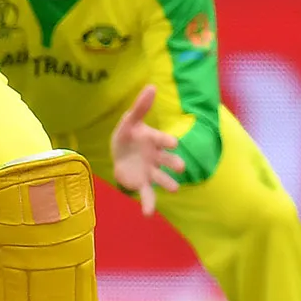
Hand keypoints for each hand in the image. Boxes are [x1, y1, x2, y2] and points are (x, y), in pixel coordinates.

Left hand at [110, 85, 184, 216]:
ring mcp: (151, 172)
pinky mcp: (142, 183)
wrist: (120, 153)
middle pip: (167, 161)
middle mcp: (156, 157)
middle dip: (174, 163)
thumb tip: (152, 86)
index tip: (173, 143)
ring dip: (168, 183)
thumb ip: (140, 106)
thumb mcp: (130, 121)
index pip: (161, 140)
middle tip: (180, 167)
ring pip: (162, 179)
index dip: (166, 142)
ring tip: (174, 188)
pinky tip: (147, 214)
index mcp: (154, 141)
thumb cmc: (128, 136)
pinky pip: (147, 195)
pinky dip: (148, 205)